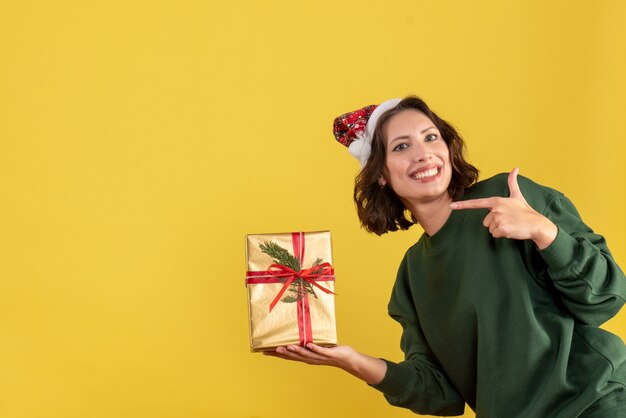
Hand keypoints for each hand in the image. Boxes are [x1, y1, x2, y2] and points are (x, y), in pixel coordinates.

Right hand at [264, 343, 386, 383]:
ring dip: (296, 351)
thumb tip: (298, 331)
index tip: (264, 352)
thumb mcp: (317, 346)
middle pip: (294, 356)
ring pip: (305, 354)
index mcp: (306, 357)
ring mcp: (320, 357)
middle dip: (282, 353)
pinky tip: (308, 344)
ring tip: (286, 346)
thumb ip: (307, 341)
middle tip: (270, 350)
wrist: (347, 359)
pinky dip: (315, 348)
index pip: (289, 356)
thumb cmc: (331, 351)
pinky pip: (321, 350)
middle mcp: (311, 358)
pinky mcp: (329, 353)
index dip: (277, 355)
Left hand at [450, 168, 557, 248]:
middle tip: (508, 220)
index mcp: (496, 201)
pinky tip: (511, 230)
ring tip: (511, 224)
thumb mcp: (517, 195)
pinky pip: (495, 235)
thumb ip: (513, 182)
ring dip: (499, 229)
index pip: (476, 203)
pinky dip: (503, 235)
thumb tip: (516, 167)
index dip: (463, 205)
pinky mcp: (502, 229)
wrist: (537, 224)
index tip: (451, 206)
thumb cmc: (525, 211)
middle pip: (485, 221)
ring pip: (490, 229)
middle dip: (495, 223)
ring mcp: (499, 219)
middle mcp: (496, 209)